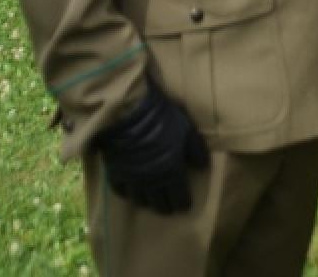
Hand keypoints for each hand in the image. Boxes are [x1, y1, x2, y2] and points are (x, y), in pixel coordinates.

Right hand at [94, 82, 209, 213]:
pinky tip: (130, 191)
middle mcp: (152, 181)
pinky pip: (121, 191)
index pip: (179, 198)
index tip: (185, 206)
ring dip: (147, 202)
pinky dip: (127, 193)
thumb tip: (202, 167)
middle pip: (159, 204)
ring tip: (151, 201)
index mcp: (171, 172)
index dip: (183, 203)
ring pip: (140, 200)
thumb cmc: (162, 119)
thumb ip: (196, 150)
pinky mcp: (115, 172)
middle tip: (169, 207)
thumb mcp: (186, 130)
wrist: (128, 111)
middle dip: (166, 206)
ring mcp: (132, 179)